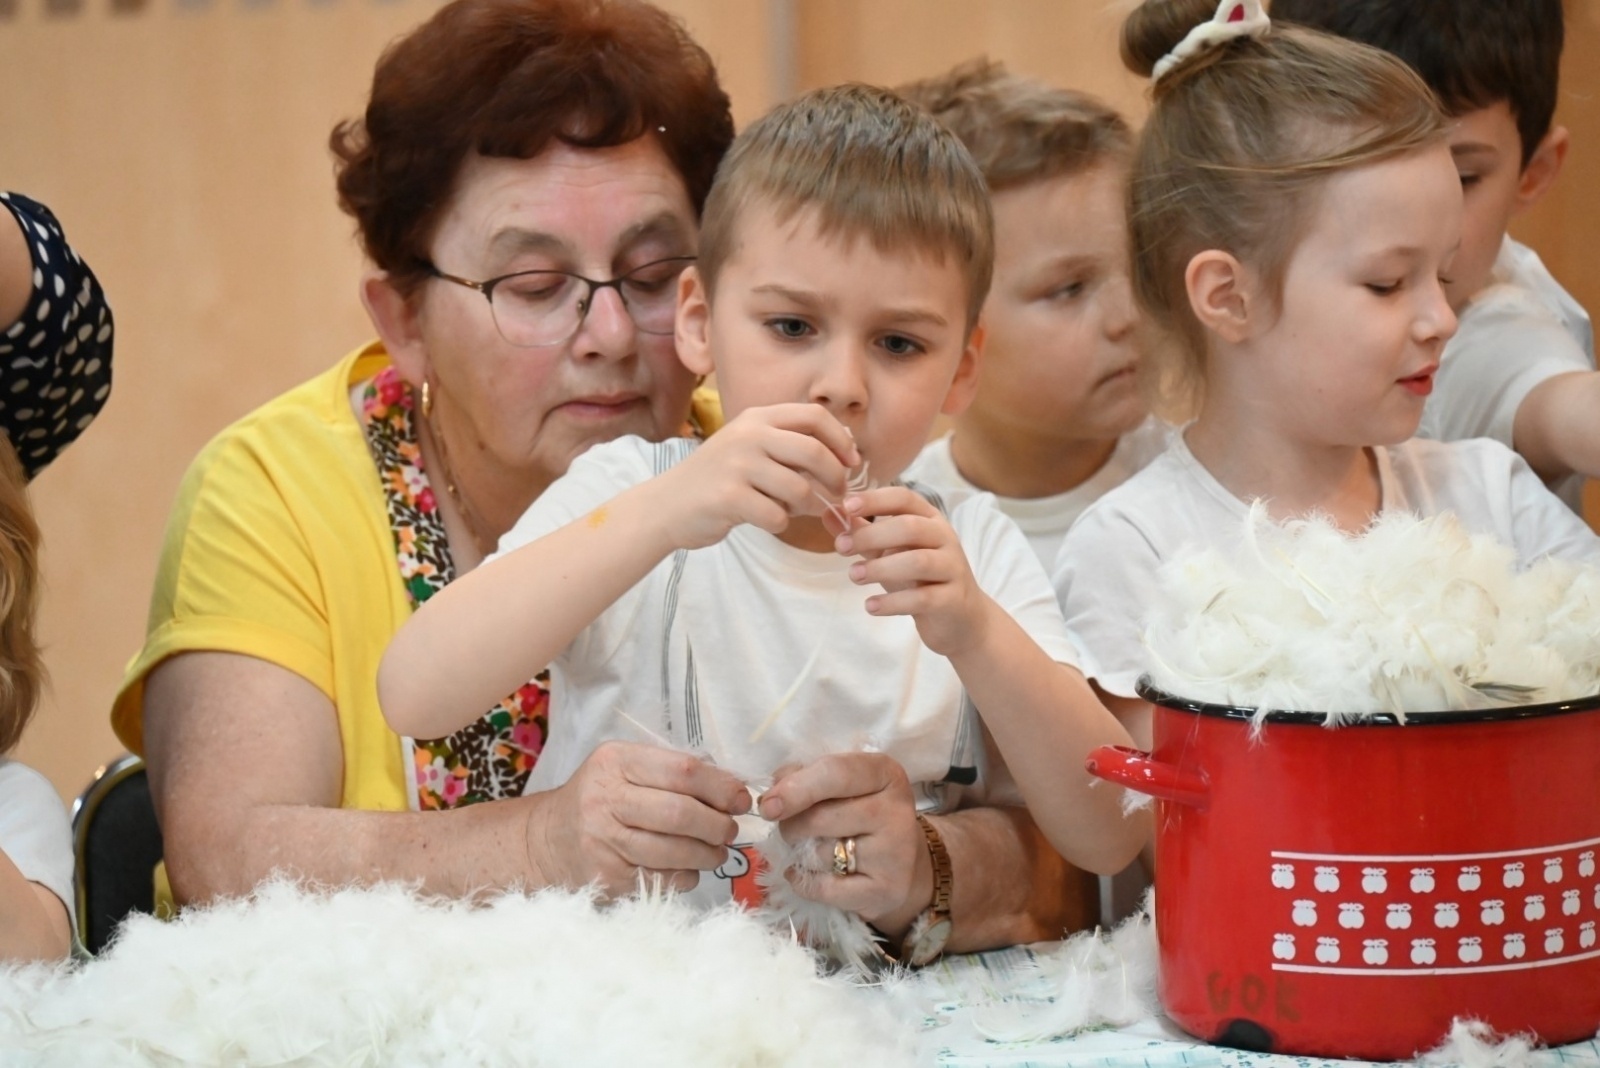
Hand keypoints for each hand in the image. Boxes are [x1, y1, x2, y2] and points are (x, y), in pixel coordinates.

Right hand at [525, 741, 750, 895]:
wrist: (547, 840)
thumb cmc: (600, 799)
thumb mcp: (625, 768)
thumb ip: (671, 771)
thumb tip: (732, 787)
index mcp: (616, 762)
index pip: (683, 770)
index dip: (721, 787)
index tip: (741, 799)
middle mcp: (605, 799)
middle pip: (681, 813)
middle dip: (718, 824)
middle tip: (729, 830)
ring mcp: (603, 841)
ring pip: (675, 851)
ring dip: (709, 854)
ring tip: (716, 851)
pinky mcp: (607, 877)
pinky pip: (664, 879)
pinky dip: (686, 876)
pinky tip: (686, 868)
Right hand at [658, 403, 858, 550]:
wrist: (667, 505)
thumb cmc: (718, 479)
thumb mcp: (749, 446)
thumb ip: (788, 444)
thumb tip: (846, 453)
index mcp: (757, 418)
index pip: (815, 417)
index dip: (841, 440)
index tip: (852, 462)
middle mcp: (748, 435)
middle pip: (814, 452)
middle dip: (835, 478)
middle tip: (837, 496)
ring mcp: (737, 465)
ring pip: (800, 489)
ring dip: (807, 507)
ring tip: (793, 510)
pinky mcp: (729, 497)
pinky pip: (777, 516)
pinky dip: (779, 524)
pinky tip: (765, 520)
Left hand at [757, 752, 931, 935]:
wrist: (903, 868)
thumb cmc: (862, 817)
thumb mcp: (844, 786)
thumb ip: (807, 777)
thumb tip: (775, 786)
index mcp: (884, 774)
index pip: (835, 773)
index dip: (795, 788)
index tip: (768, 805)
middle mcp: (895, 810)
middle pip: (820, 817)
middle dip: (791, 826)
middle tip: (790, 830)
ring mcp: (894, 853)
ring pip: (819, 854)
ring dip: (801, 855)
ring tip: (812, 851)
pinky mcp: (886, 890)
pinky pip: (824, 888)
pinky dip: (804, 883)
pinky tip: (807, 875)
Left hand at [833, 485, 989, 656]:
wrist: (960, 619)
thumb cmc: (921, 579)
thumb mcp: (889, 551)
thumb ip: (862, 532)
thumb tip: (828, 512)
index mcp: (930, 520)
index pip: (904, 499)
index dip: (875, 500)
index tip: (845, 505)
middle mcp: (945, 539)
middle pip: (910, 527)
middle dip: (871, 535)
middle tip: (841, 548)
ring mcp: (952, 569)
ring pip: (918, 562)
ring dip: (880, 567)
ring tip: (854, 575)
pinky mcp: (952, 599)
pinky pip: (923, 598)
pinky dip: (892, 602)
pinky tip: (870, 606)